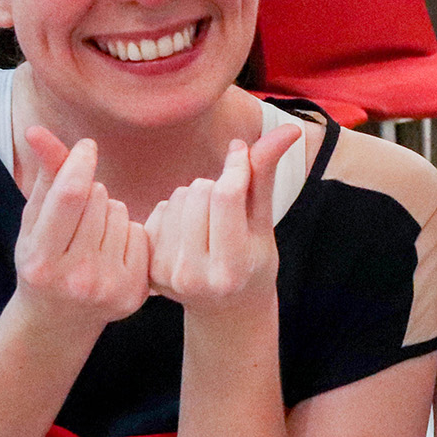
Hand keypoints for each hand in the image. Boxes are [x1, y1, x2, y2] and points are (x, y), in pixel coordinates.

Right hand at [13, 126, 150, 333]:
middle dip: (91, 194)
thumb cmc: (42, 262)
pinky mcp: (135, 293)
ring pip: (121, 213)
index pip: (71, 196)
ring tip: (93, 237)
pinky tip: (112, 251)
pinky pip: (140, 233)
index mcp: (41, 260)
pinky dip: (128, 233)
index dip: (80, 164)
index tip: (87, 147)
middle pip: (99, 200)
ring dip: (109, 213)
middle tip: (78, 218)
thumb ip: (44, 178)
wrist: (59, 321)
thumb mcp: (32, 224)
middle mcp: (75, 277)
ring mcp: (108, 287)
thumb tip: (38, 130)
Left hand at [144, 123, 302, 313]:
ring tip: (209, 221)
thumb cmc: (253, 261)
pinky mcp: (147, 266)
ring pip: (179, 197)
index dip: (235, 166)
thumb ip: (267, 176)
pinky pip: (161, 209)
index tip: (241, 151)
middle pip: (200, 192)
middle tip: (228, 210)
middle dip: (217, 187)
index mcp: (231, 269)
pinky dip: (177, 211)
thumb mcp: (264, 224)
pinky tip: (188, 231)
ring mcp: (166, 274)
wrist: (224, 307)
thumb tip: (288, 130)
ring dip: (196, 198)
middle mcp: (194, 276)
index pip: (226, 196)